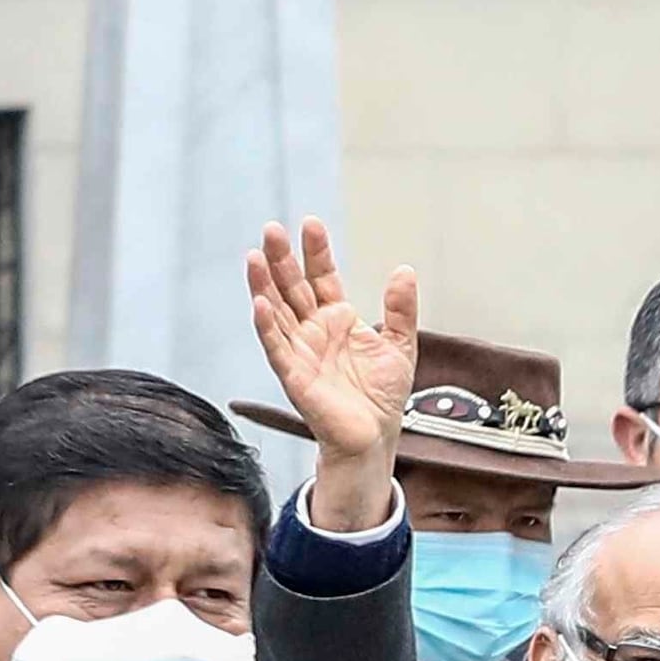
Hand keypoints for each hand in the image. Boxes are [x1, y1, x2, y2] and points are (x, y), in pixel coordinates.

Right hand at [245, 221, 420, 534]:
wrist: (375, 436)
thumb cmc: (381, 395)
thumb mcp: (400, 345)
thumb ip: (400, 309)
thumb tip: (404, 270)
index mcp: (336, 318)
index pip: (321, 277)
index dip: (316, 252)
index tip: (311, 224)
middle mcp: (312, 330)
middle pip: (292, 287)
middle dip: (282, 259)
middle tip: (273, 229)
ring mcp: (299, 350)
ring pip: (276, 311)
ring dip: (263, 284)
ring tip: (255, 256)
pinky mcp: (293, 374)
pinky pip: (276, 346)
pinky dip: (267, 326)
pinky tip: (260, 304)